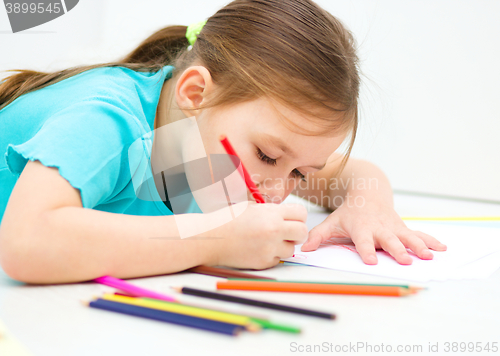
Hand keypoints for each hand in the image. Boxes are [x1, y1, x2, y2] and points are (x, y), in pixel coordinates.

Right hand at [211, 202, 307, 268]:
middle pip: (303, 233)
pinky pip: (277, 260)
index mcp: (271, 213)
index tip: (292, 220)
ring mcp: (269, 248)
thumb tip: (290, 218)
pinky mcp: (264, 262)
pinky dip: (270, 256)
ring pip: (291, 250)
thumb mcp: (252, 208)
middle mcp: (274, 230)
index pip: (302, 213)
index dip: (298, 217)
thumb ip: (273, 212)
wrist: (210, 238)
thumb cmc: (228, 220)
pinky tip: (256, 249)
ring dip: (283, 247)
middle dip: (297, 234)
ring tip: (265, 241)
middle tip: (287, 234)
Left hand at [300, 201, 446, 264]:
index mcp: (361, 227)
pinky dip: (430, 240)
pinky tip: (442, 248)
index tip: (371, 260)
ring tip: (428, 256)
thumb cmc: (349, 212)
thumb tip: (303, 248)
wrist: (368, 191)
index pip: (363, 241)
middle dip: (397, 250)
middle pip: (388, 240)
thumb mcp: (333, 221)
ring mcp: (393, 227)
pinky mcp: (402, 227)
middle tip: (405, 260)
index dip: (366, 250)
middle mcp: (379, 228)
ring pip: (407, 236)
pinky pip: (418, 234)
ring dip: (418, 246)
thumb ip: (319, 235)